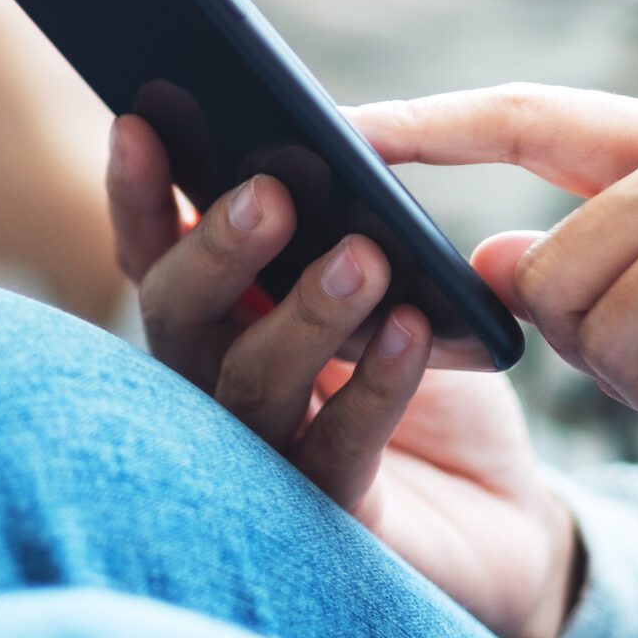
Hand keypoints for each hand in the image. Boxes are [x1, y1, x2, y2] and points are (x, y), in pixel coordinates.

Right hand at [110, 114, 579, 637]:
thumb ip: (341, 226)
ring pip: (248, 382)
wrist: (500, 507)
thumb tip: (334, 144)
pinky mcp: (330, 513)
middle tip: (269, 197)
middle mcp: (218, 379)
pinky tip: (411, 330)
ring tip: (364, 258)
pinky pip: (339, 446)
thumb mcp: (388, 278)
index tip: (141, 124)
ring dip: (304, 313)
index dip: (138, 194)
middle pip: (178, 316)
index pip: (154, 251)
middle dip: (214, 250)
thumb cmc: (424, 370)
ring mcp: (266, 451)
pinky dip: (373, 384)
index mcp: (218, 313)